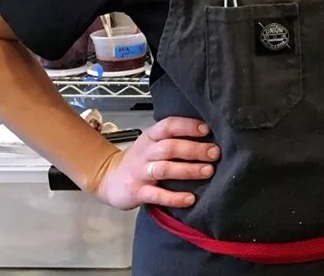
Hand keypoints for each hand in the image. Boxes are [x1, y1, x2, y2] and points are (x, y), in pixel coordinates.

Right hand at [91, 117, 217, 209]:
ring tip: (208, 171)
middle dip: (194, 149)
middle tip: (215, 153)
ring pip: (165, 169)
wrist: (108, 179)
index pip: (169, 126)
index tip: (207, 129)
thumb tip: (209, 136)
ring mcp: (141, 172)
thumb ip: (173, 139)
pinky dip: (174, 198)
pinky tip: (190, 199)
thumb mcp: (152, 143)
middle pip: (170, 147)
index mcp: (151, 137)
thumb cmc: (140, 159)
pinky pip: (157, 195)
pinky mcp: (137, 192)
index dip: (188, 126)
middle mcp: (146, 152)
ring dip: (188, 170)